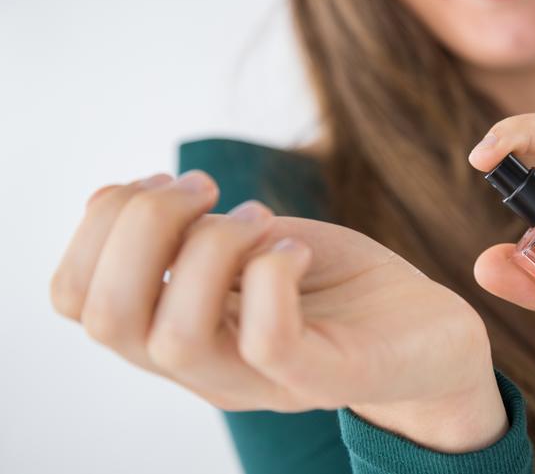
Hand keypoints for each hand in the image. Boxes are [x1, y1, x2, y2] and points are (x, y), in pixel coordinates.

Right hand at [50, 171, 506, 452]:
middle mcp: (206, 365)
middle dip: (140, 227)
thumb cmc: (338, 284)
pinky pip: (267, 342)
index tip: (159, 183)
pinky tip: (298, 248)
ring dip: (210, 247)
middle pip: (106, 317)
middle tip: (205, 190)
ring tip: (260, 219)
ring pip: (174, 337)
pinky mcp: (327, 377)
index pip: (76, 300)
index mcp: (179, 328)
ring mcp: (263, 380)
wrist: (429, 332)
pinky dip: (272, 274)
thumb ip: (189, 232)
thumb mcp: (253, 244)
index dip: (96, 227)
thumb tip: (114, 195)